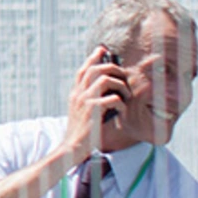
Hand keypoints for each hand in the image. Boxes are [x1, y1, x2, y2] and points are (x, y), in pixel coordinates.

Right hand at [63, 45, 129, 160]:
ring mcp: (84, 101)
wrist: (72, 148)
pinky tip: (121, 108)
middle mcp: (78, 94)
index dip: (93, 57)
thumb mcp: (81, 112)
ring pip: (104, 79)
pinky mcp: (93, 111)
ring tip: (125, 94)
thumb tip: (105, 91)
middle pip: (95, 69)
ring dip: (119, 84)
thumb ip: (88, 99)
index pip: (83, 69)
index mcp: (75, 93)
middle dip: (112, 68)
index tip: (102, 49)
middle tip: (122, 76)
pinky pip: (112, 98)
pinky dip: (120, 102)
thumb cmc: (81, 132)